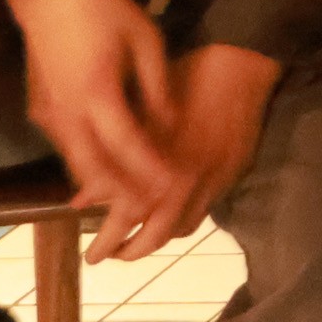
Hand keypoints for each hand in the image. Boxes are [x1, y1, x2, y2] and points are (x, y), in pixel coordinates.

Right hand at [0, 0, 189, 238]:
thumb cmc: (103, 10)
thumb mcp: (145, 39)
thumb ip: (157, 86)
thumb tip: (172, 122)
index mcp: (96, 93)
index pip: (126, 145)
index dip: (149, 170)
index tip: (173, 187)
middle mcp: (67, 111)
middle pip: (94, 167)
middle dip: (122, 194)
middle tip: (150, 214)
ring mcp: (49, 113)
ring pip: (76, 162)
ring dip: (102, 185)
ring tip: (132, 204)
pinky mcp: (40, 109)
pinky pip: (67, 146)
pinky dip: (87, 164)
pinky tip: (106, 175)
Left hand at [112, 46, 281, 258]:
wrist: (241, 66)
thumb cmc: (182, 81)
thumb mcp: (137, 119)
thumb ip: (110, 165)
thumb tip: (80, 200)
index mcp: (159, 170)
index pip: (128, 222)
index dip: (107, 242)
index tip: (92, 255)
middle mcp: (186, 185)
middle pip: (156, 237)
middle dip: (130, 252)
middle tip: (110, 255)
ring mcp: (213, 181)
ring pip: (182, 228)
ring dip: (158, 239)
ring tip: (138, 239)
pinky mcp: (232, 174)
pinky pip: (205, 209)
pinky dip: (183, 219)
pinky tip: (170, 211)